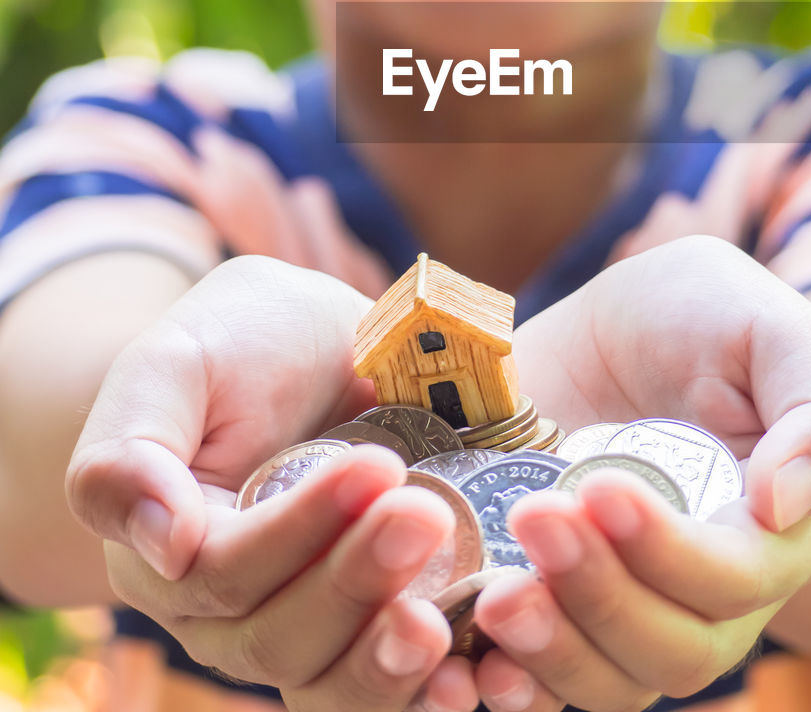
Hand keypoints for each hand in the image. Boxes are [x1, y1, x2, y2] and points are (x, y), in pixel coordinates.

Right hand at [66, 255, 478, 711]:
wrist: (310, 341)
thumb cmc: (236, 341)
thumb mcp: (172, 363)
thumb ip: (132, 452)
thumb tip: (167, 547)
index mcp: (170, 553)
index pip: (226, 573)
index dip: (298, 531)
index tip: (375, 466)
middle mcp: (229, 613)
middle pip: (283, 639)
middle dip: (357, 582)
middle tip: (427, 514)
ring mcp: (304, 627)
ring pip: (332, 684)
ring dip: (389, 661)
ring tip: (444, 622)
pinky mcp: (371, 625)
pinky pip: (389, 687)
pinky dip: (426, 694)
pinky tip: (470, 680)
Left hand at [469, 234, 810, 710]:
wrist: (627, 327)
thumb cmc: (712, 319)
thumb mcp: (773, 331)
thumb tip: (784, 505)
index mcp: (773, 532)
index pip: (737, 580)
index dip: (670, 551)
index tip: (605, 489)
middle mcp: (706, 591)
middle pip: (671, 649)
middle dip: (600, 598)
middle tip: (536, 518)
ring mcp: (629, 600)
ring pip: (608, 680)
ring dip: (551, 652)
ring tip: (496, 598)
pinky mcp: (558, 595)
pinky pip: (542, 676)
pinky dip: (510, 678)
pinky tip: (470, 658)